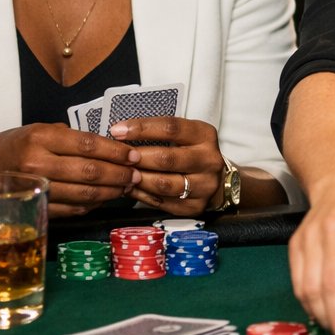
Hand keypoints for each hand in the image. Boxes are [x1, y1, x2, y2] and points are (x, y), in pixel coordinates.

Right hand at [0, 124, 139, 216]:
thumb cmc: (12, 146)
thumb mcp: (38, 130)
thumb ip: (70, 136)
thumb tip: (110, 144)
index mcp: (40, 138)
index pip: (89, 145)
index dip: (117, 151)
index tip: (134, 155)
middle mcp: (37, 163)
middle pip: (91, 172)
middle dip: (120, 174)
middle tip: (137, 174)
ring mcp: (35, 188)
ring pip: (85, 193)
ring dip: (112, 192)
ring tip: (126, 187)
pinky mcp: (34, 207)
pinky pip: (72, 208)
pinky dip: (93, 204)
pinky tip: (104, 199)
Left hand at [109, 116, 225, 216]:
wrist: (216, 179)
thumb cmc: (191, 152)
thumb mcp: (185, 135)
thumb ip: (160, 134)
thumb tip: (121, 133)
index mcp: (205, 136)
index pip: (171, 128)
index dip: (142, 128)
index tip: (118, 131)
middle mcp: (209, 160)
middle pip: (166, 158)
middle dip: (137, 157)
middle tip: (118, 158)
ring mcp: (204, 185)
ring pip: (163, 184)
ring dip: (137, 179)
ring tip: (122, 174)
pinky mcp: (196, 206)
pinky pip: (162, 202)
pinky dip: (142, 195)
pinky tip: (131, 188)